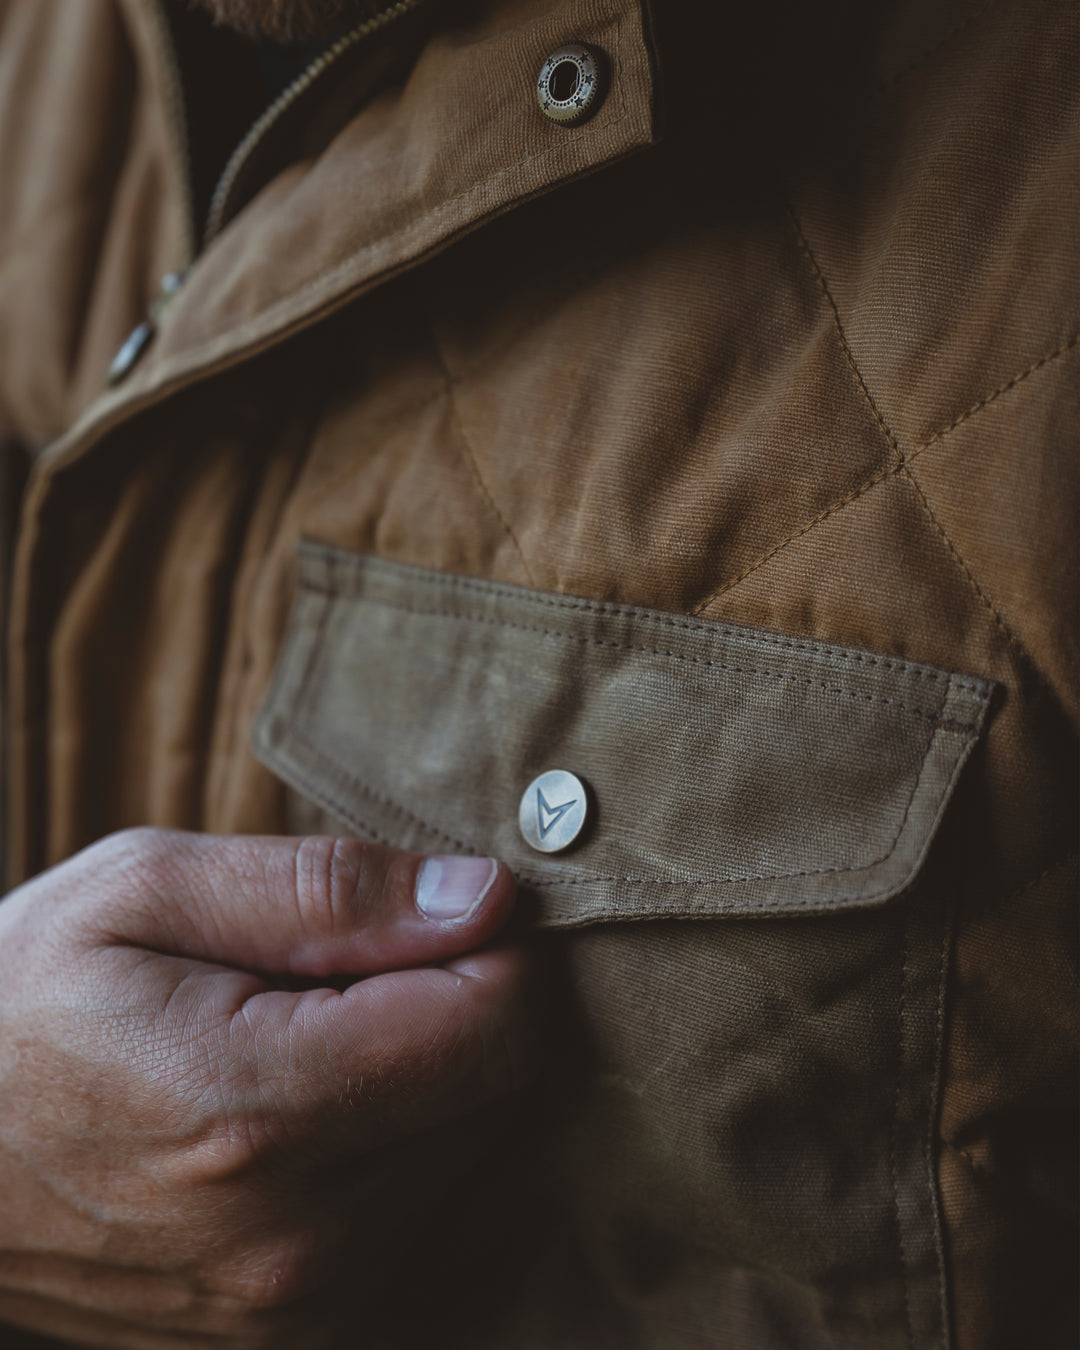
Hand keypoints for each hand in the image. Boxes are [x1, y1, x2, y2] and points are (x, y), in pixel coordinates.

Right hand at [0, 829, 533, 1347]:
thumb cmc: (21, 1001)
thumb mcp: (145, 892)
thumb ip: (329, 891)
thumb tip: (487, 898)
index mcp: (258, 1112)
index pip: (497, 1028)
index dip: (490, 949)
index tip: (429, 921)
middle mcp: (294, 1241)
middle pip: (498, 1096)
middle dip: (453, 1012)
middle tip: (337, 980)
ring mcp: (292, 1312)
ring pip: (468, 1158)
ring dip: (421, 1085)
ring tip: (301, 1046)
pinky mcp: (288, 1339)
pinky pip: (417, 1220)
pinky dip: (392, 1151)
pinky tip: (303, 1118)